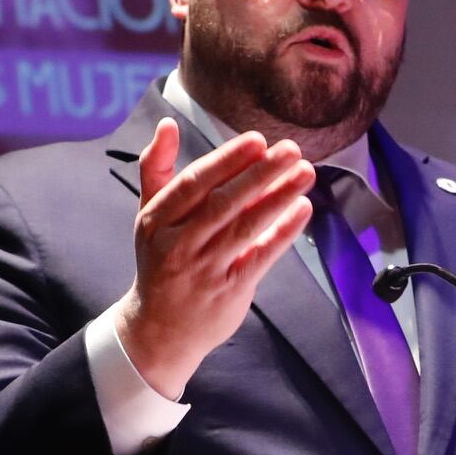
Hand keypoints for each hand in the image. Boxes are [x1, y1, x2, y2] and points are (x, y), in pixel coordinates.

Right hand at [112, 117, 315, 397]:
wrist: (159, 330)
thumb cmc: (161, 261)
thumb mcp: (149, 216)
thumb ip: (157, 169)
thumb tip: (167, 124)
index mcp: (156, 220)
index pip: (193, 183)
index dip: (226, 161)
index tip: (257, 140)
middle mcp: (178, 244)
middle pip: (223, 203)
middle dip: (260, 173)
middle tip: (291, 150)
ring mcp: (204, 269)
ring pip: (245, 227)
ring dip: (278, 197)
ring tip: (306, 173)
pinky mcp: (229, 290)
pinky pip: (260, 255)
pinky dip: (283, 232)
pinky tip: (302, 209)